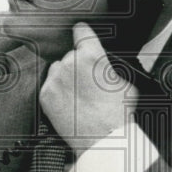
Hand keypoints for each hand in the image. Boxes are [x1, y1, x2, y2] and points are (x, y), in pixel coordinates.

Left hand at [40, 22, 136, 152]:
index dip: (83, 32)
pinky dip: (56, 93)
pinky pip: (49, 86)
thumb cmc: (119, 114)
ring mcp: (55, 79)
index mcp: (91, 54)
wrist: (104, 140)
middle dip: (77, 65)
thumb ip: (110, 67)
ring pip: (57, 70)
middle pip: (70, 55)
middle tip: (87, 84)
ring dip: (64, 77)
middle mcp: (70, 62)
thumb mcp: (126, 82)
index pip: (81, 30)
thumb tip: (105, 64)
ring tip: (77, 96)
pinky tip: (69, 104)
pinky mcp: (45, 95)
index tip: (80, 32)